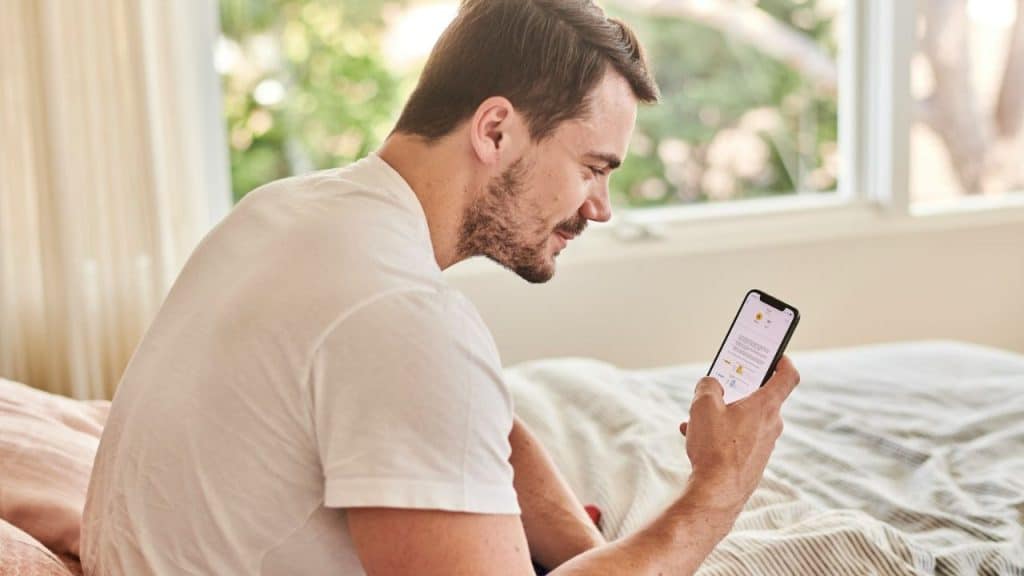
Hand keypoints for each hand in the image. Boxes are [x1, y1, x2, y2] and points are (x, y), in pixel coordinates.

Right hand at [678, 355, 799, 513]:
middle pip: (760, 398)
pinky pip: (738, 439)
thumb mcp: (703, 406)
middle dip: (737, 390)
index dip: (783, 361)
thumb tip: (711, 385)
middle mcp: (771, 424)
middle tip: (719, 386)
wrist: (718, 493)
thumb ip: (707, 387)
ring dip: (723, 415)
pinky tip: (696, 438)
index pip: (787, 376)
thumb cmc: (715, 447)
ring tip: (696, 419)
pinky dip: (721, 435)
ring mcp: (764, 445)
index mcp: (765, 405)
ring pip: (744, 420)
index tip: (775, 356)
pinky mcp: (754, 461)